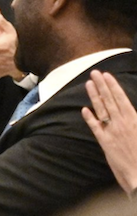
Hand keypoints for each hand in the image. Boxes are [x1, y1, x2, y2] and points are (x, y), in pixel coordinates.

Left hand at [82, 70, 136, 194]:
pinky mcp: (105, 142)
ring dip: (94, 96)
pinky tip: (84, 109)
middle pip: (109, 100)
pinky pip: (95, 127)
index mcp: (135, 119)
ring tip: (88, 84)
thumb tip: (130, 111)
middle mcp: (122, 123)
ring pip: (101, 110)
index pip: (121, 99)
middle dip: (102, 85)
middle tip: (94, 73)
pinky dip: (89, 118)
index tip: (107, 75)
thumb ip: (136, 120)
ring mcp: (112, 132)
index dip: (113, 86)